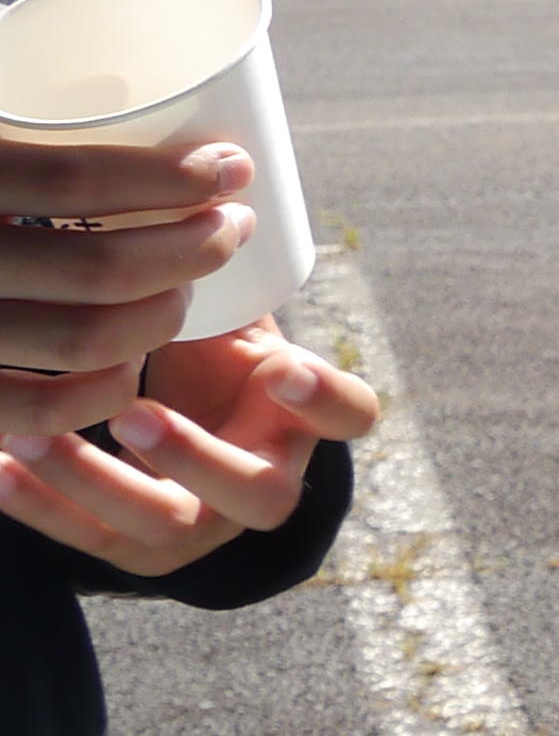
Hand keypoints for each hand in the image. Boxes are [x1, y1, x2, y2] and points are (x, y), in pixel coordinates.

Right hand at [0, 134, 254, 434]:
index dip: (170, 177)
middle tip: (228, 226)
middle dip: (192, 250)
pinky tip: (130, 365)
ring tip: (192, 284)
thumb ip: (18, 84)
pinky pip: (32, 412)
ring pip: (81, 343)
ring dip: (164, 317)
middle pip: (97, 272)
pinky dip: (97, 393)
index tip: (231, 166)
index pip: (69, 183)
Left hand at [0, 316, 380, 576]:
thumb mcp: (228, 322)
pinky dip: (41, 506)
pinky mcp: (144, 549)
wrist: (187, 430)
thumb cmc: (209, 360)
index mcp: (302, 417)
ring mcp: (208, 523)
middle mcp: (267, 478)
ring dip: (96, 482)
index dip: (326, 398)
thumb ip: (222, 283)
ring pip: (165, 524)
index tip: (282, 368)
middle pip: (259, 494)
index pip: (349, 413)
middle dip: (193, 457)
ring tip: (33, 438)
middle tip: (132, 413)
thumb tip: (196, 187)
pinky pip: (93, 539)